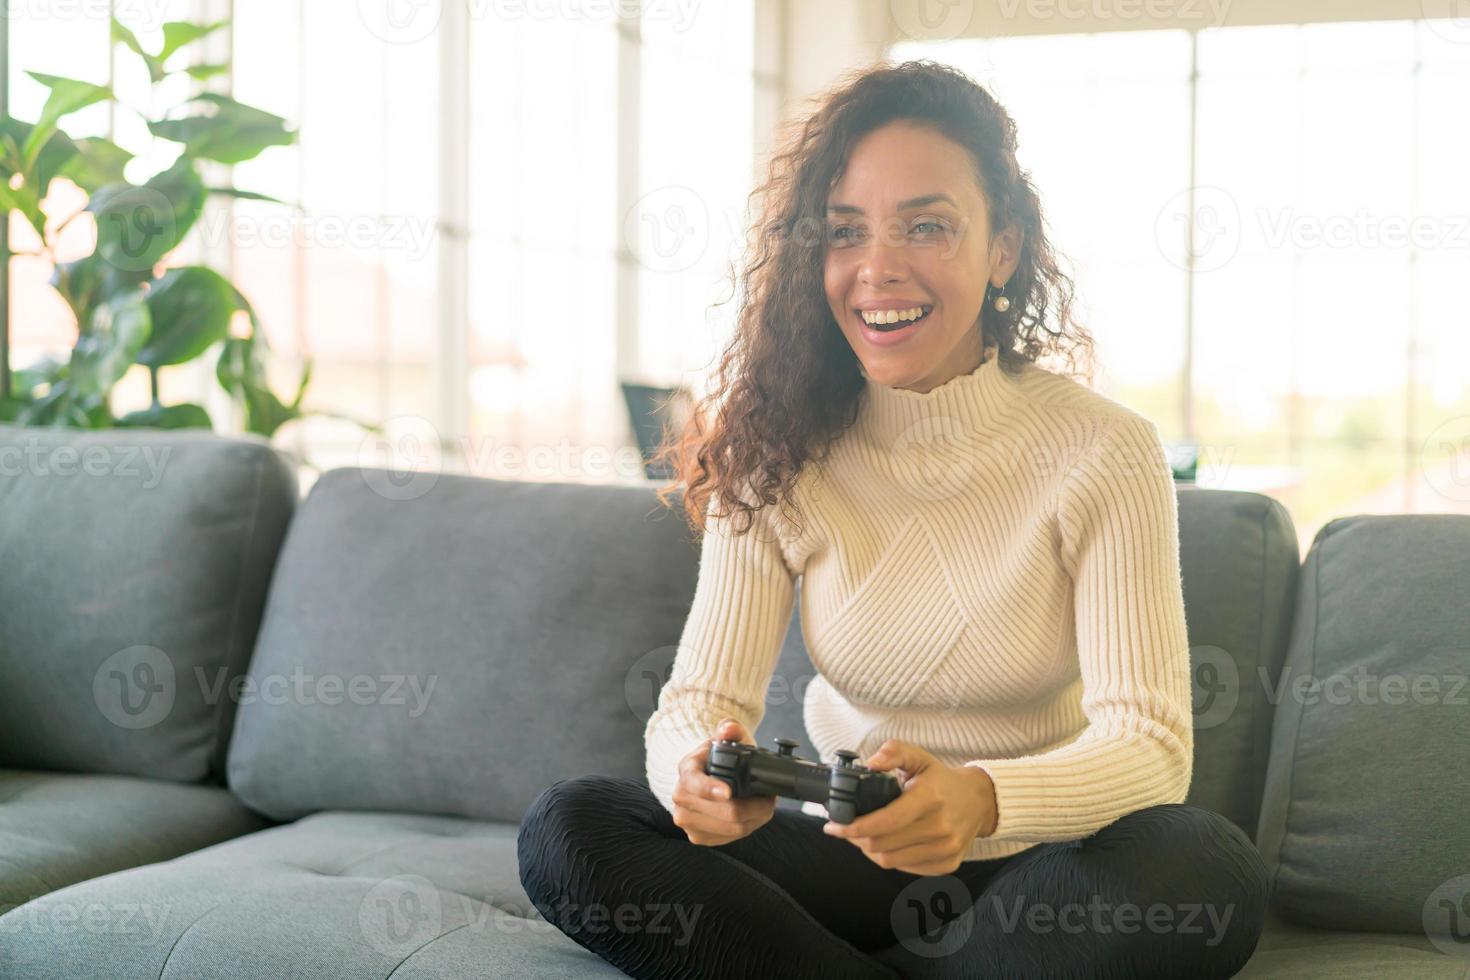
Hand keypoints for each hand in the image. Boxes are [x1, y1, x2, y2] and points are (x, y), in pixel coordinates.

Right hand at [670, 718, 776, 845]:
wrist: (707, 777)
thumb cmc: (718, 757)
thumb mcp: (726, 738)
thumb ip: (730, 729)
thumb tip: (730, 729)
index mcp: (686, 770)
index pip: (694, 783)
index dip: (711, 789)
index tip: (728, 792)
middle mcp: (680, 797)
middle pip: (725, 812)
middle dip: (755, 805)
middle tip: (770, 796)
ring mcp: (687, 820)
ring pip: (733, 828)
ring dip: (756, 818)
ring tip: (764, 804)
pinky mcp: (697, 837)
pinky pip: (730, 838)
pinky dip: (748, 827)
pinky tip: (752, 815)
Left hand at [822, 739, 997, 874]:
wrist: (978, 800)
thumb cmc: (941, 779)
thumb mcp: (918, 757)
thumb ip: (893, 752)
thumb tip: (870, 763)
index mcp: (929, 798)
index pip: (885, 821)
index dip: (854, 827)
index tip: (834, 826)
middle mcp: (940, 827)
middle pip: (882, 845)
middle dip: (857, 838)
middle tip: (846, 829)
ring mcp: (945, 849)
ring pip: (891, 861)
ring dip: (870, 850)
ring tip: (863, 837)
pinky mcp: (947, 864)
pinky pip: (906, 869)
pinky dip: (891, 858)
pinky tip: (887, 844)